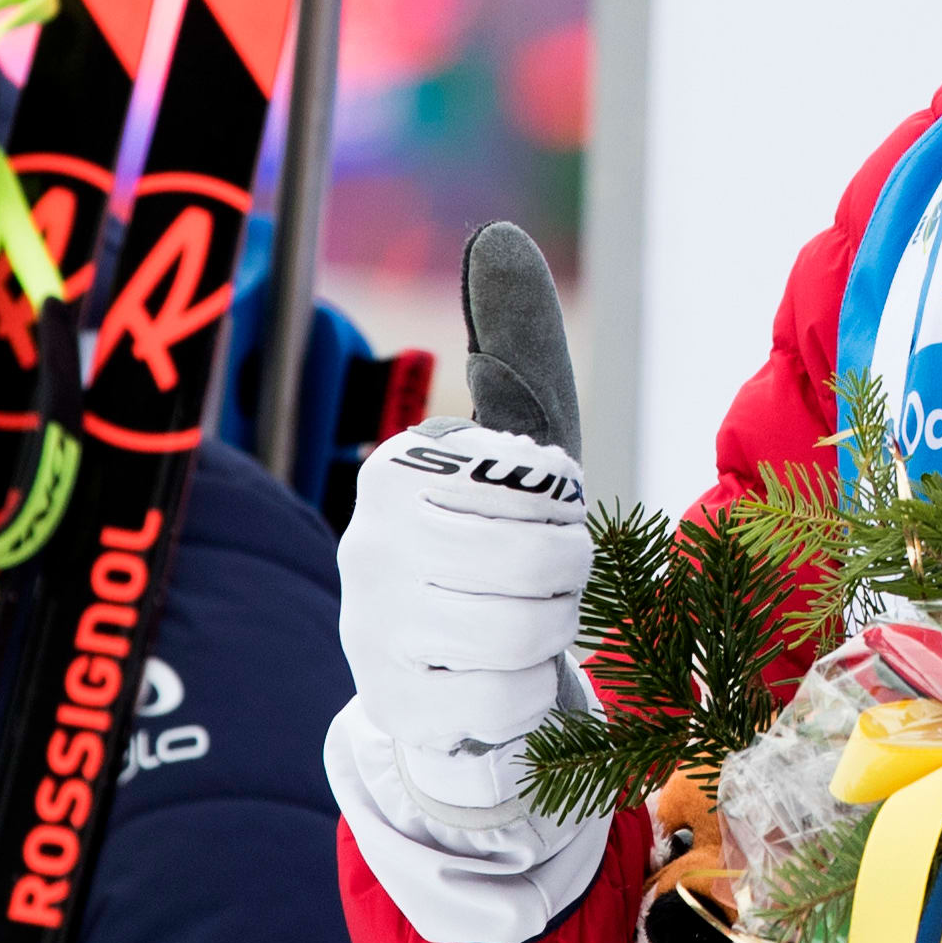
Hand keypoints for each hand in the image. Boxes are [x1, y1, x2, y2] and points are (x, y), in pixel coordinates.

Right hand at [335, 221, 591, 820]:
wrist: (444, 677)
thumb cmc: (494, 544)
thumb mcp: (515, 446)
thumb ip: (515, 348)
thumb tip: (497, 236)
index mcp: (403, 470)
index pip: (536, 491)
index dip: (569, 514)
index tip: (554, 518)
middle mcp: (371, 544)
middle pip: (535, 563)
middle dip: (566, 578)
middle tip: (553, 581)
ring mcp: (373, 630)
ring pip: (519, 634)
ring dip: (549, 635)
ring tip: (531, 624)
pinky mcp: (394, 706)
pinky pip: (501, 703)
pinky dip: (525, 697)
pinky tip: (505, 680)